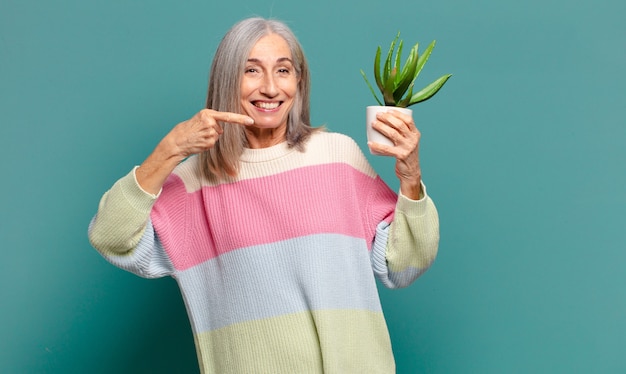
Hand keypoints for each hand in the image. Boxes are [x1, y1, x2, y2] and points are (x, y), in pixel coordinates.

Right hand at [136, 109, 253, 193]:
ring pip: (217, 137)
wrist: (176, 141)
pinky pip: (213, 144)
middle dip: (213, 132)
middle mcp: (209, 122)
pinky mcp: (209, 142)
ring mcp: (210, 133)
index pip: (227, 116)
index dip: (240, 119)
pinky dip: (207, 144)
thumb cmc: (187, 130)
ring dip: (209, 138)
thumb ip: (211, 121)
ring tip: (198, 137)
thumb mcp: (198, 120)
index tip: (250, 121)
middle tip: (199, 132)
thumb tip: (221, 129)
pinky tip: (198, 142)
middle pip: (220, 129)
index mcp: (207, 113)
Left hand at [367, 110, 421, 199]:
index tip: (388, 110)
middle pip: (399, 125)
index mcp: (415, 134)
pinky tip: (370, 143)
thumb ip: (402, 133)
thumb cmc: (406, 154)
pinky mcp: (401, 155)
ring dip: (381, 127)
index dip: (398, 113)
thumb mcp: (408, 142)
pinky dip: (377, 146)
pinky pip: (386, 149)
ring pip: (393, 134)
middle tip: (378, 115)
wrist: (411, 172)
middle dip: (387, 118)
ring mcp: (407, 147)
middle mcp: (413, 139)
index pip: (408, 120)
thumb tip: (386, 121)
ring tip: (373, 124)